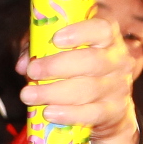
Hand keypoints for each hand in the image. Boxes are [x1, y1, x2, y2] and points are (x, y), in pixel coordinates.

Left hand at [18, 15, 142, 143]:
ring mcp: (118, 87)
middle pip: (92, 61)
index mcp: (107, 38)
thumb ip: (40, 49)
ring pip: (88, 89)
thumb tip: (24, 63)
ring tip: (28, 95)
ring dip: (54, 92)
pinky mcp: (114, 111)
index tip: (56, 39)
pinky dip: (68, 114)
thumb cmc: (79, 71)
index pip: (102, 29)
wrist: (108, 110)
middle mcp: (118, 60)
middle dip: (57, 66)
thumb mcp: (60, 52)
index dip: (81, 32)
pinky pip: (92, 113)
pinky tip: (49, 113)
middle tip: (33, 71)